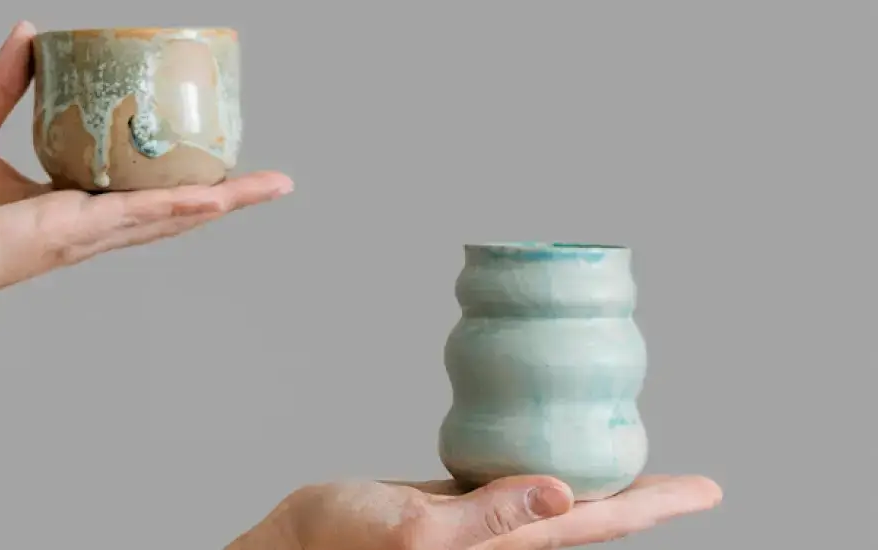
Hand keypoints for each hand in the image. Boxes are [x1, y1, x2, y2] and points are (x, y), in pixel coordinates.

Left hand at [0, 21, 292, 326]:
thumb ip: (4, 85)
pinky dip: (185, 207)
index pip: (138, 187)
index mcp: (70, 203)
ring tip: (270, 187)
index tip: (211, 154)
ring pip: (171, 214)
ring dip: (224, 201)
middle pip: (171, 206)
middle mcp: (90, 223)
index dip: (178, 173)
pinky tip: (223, 197)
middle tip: (268, 180)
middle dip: (223, 194)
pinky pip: (141, 216)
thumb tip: (28, 36)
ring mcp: (88, 232)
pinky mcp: (74, 232)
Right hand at [229, 475, 721, 549]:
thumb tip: (561, 493)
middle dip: (644, 498)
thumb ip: (488, 517)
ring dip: (602, 484)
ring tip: (639, 468)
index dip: (656, 506)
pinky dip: (549, 468)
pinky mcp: (458, 504)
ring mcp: (484, 523)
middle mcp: (505, 538)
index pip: (599, 523)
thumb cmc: (342, 544)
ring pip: (561, 502)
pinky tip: (556, 456)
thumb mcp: (416, 532)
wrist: (297, 540)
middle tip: (691, 483)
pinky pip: (519, 485)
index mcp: (504, 546)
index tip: (706, 488)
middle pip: (594, 516)